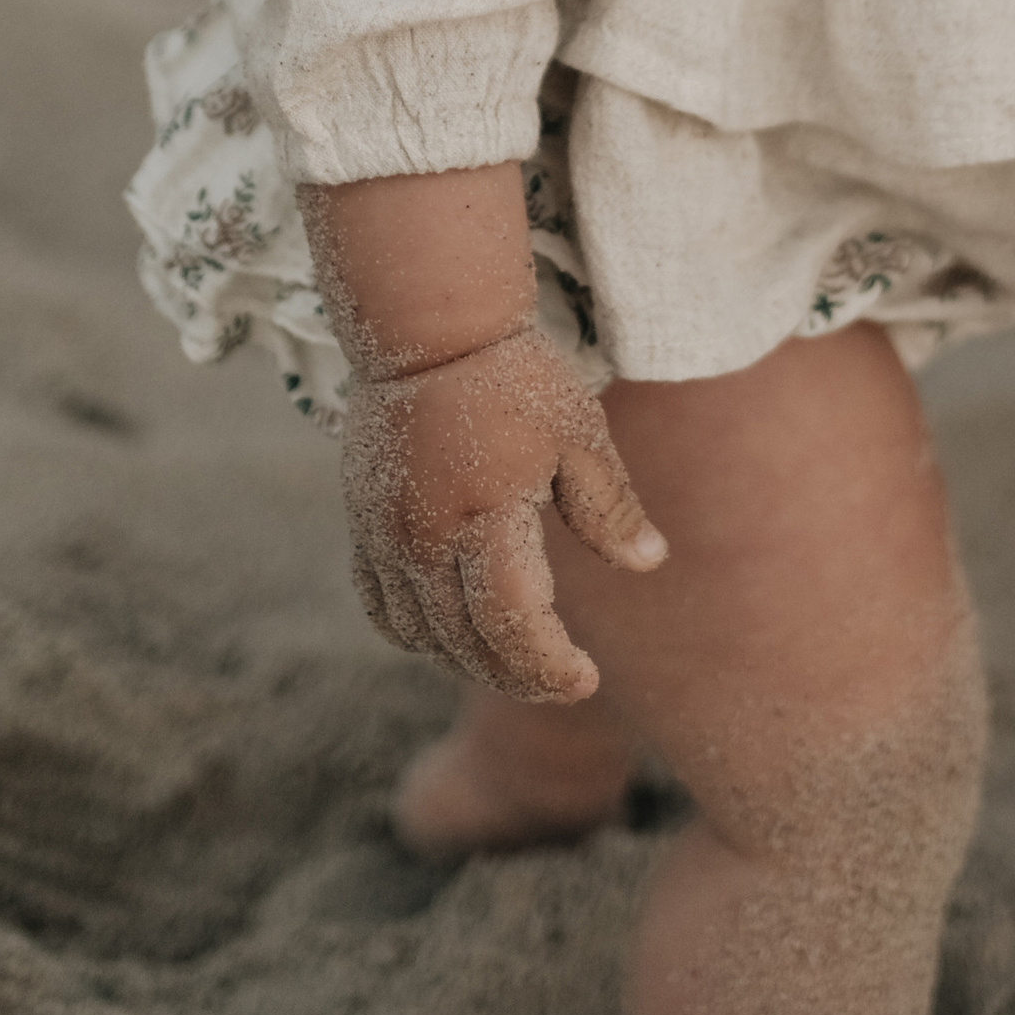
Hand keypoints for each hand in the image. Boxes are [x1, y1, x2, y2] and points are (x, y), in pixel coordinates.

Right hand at [340, 320, 665, 702]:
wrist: (428, 332)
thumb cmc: (514, 377)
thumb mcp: (580, 435)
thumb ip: (610, 508)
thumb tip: (652, 563)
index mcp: (484, 515)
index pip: (512, 623)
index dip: (548, 665)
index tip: (587, 681)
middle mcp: (423, 538)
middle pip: (466, 642)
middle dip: (518, 676)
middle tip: (562, 683)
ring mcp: (384, 537)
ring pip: (422, 635)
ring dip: (470, 663)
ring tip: (518, 664)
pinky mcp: (362, 526)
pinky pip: (382, 607)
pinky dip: (418, 637)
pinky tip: (454, 639)